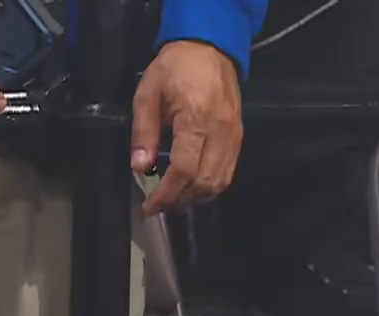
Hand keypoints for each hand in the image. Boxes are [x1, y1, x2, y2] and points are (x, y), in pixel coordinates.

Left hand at [132, 40, 243, 214]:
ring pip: (220, 182)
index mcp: (196, 119)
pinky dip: (210, 186)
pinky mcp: (238, 136)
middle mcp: (220, 131)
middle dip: (180, 201)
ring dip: (196, 197)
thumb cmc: (175, 67)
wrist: (209, 46)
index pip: (183, 170)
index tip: (149, 207)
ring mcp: (233, 135)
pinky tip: (191, 186)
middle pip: (204, 182)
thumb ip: (143, 133)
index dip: (165, 194)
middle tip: (159, 205)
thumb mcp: (147, 94)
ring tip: (173, 199)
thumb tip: (139, 167)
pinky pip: (227, 171)